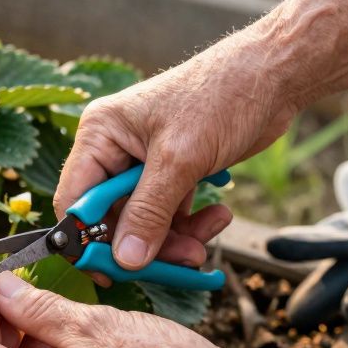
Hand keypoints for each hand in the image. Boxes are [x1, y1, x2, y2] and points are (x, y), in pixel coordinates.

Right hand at [55, 45, 300, 269]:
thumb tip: (125, 260)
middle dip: (143, 243)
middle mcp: (114, 149)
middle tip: (177, 262)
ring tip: (202, 247)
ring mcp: (143, 162)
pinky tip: (217, 218)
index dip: (87, 239)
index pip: (75, 199)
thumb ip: (149, 211)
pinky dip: (189, 225)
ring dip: (172, 240)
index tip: (110, 271)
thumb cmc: (221, 96)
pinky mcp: (171, 171)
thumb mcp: (180, 159)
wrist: (272, 76)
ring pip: (142, 221)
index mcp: (100, 134)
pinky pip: (168, 213)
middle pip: (111, 217)